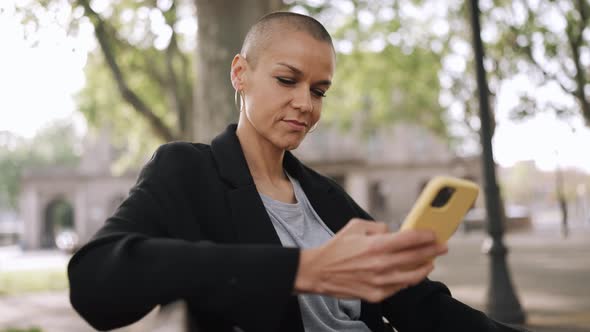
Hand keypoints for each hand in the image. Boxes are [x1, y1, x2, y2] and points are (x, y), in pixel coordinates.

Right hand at [294, 218, 447, 302]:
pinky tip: (412, 274)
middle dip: (433, 251)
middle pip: (416, 257)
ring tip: (431, 262)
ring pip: (412, 277)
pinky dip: (408, 280)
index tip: (435, 233)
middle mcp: (381, 264)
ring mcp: (380, 282)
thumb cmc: (335, 248)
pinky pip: (399, 288)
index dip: (426, 235)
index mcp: (376, 245)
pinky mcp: (376, 294)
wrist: (318, 271)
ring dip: (425, 268)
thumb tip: (393, 231)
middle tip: (442, 247)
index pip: (410, 239)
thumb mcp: (355, 226)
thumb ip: (378, 226)